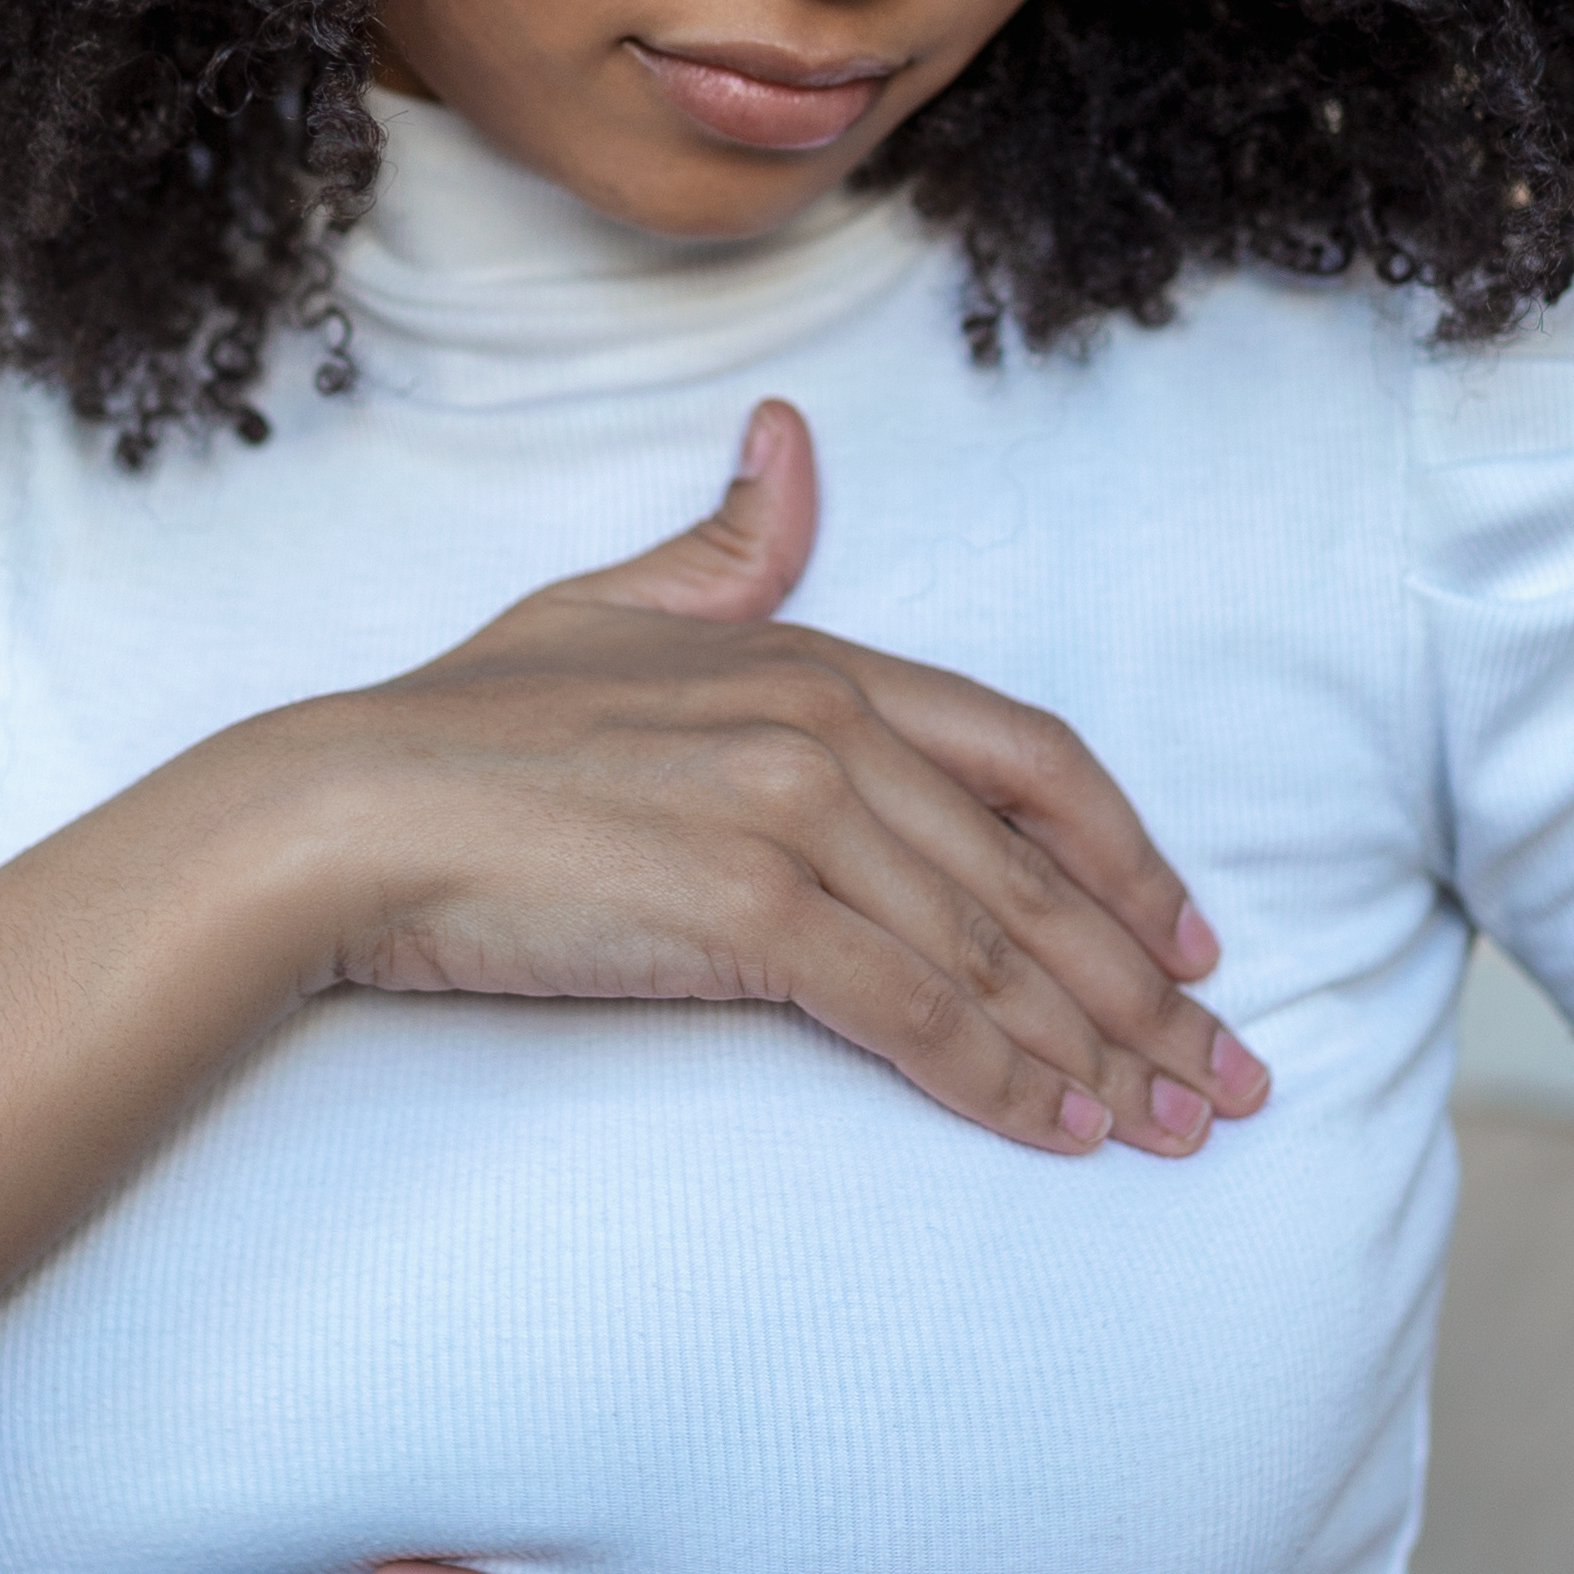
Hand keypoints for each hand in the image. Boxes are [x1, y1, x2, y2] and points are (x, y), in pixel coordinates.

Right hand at [275, 399, 1265, 1158]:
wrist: (348, 811)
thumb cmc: (463, 728)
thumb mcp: (605, 604)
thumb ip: (724, 547)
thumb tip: (791, 444)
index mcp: (815, 658)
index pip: (1033, 759)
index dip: (1129, 857)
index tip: (1195, 940)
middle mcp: (828, 728)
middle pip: (1038, 876)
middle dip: (1149, 991)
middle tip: (1226, 1081)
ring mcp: (791, 816)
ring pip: (993, 954)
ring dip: (1093, 1055)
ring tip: (1161, 1128)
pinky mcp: (746, 912)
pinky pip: (912, 1013)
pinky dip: (996, 1080)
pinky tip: (1050, 1129)